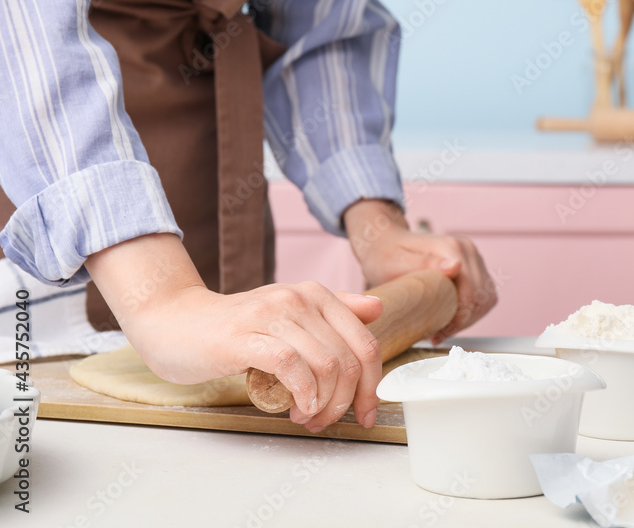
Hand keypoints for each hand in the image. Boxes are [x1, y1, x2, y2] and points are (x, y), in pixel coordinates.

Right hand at [85, 234, 383, 431]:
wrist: (174, 322)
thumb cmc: (234, 328)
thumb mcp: (289, 316)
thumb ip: (334, 311)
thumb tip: (377, 308)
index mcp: (316, 294)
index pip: (365, 344)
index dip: (371, 385)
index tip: (365, 413)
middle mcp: (300, 298)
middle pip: (349, 360)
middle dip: (346, 401)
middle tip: (326, 421)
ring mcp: (272, 315)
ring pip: (326, 365)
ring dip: (324, 404)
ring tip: (306, 417)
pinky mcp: (246, 336)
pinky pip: (292, 367)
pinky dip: (303, 395)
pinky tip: (294, 409)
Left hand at [344, 199, 496, 343]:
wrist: (385, 243)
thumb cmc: (385, 256)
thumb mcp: (396, 263)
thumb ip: (426, 264)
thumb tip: (456, 267)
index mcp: (452, 248)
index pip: (472, 291)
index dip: (459, 318)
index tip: (439, 333)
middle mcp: (467, 250)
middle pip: (482, 297)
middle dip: (464, 321)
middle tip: (439, 335)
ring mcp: (473, 257)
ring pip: (486, 298)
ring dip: (470, 318)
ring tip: (444, 329)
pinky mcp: (473, 266)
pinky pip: (483, 295)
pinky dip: (471, 312)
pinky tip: (450, 319)